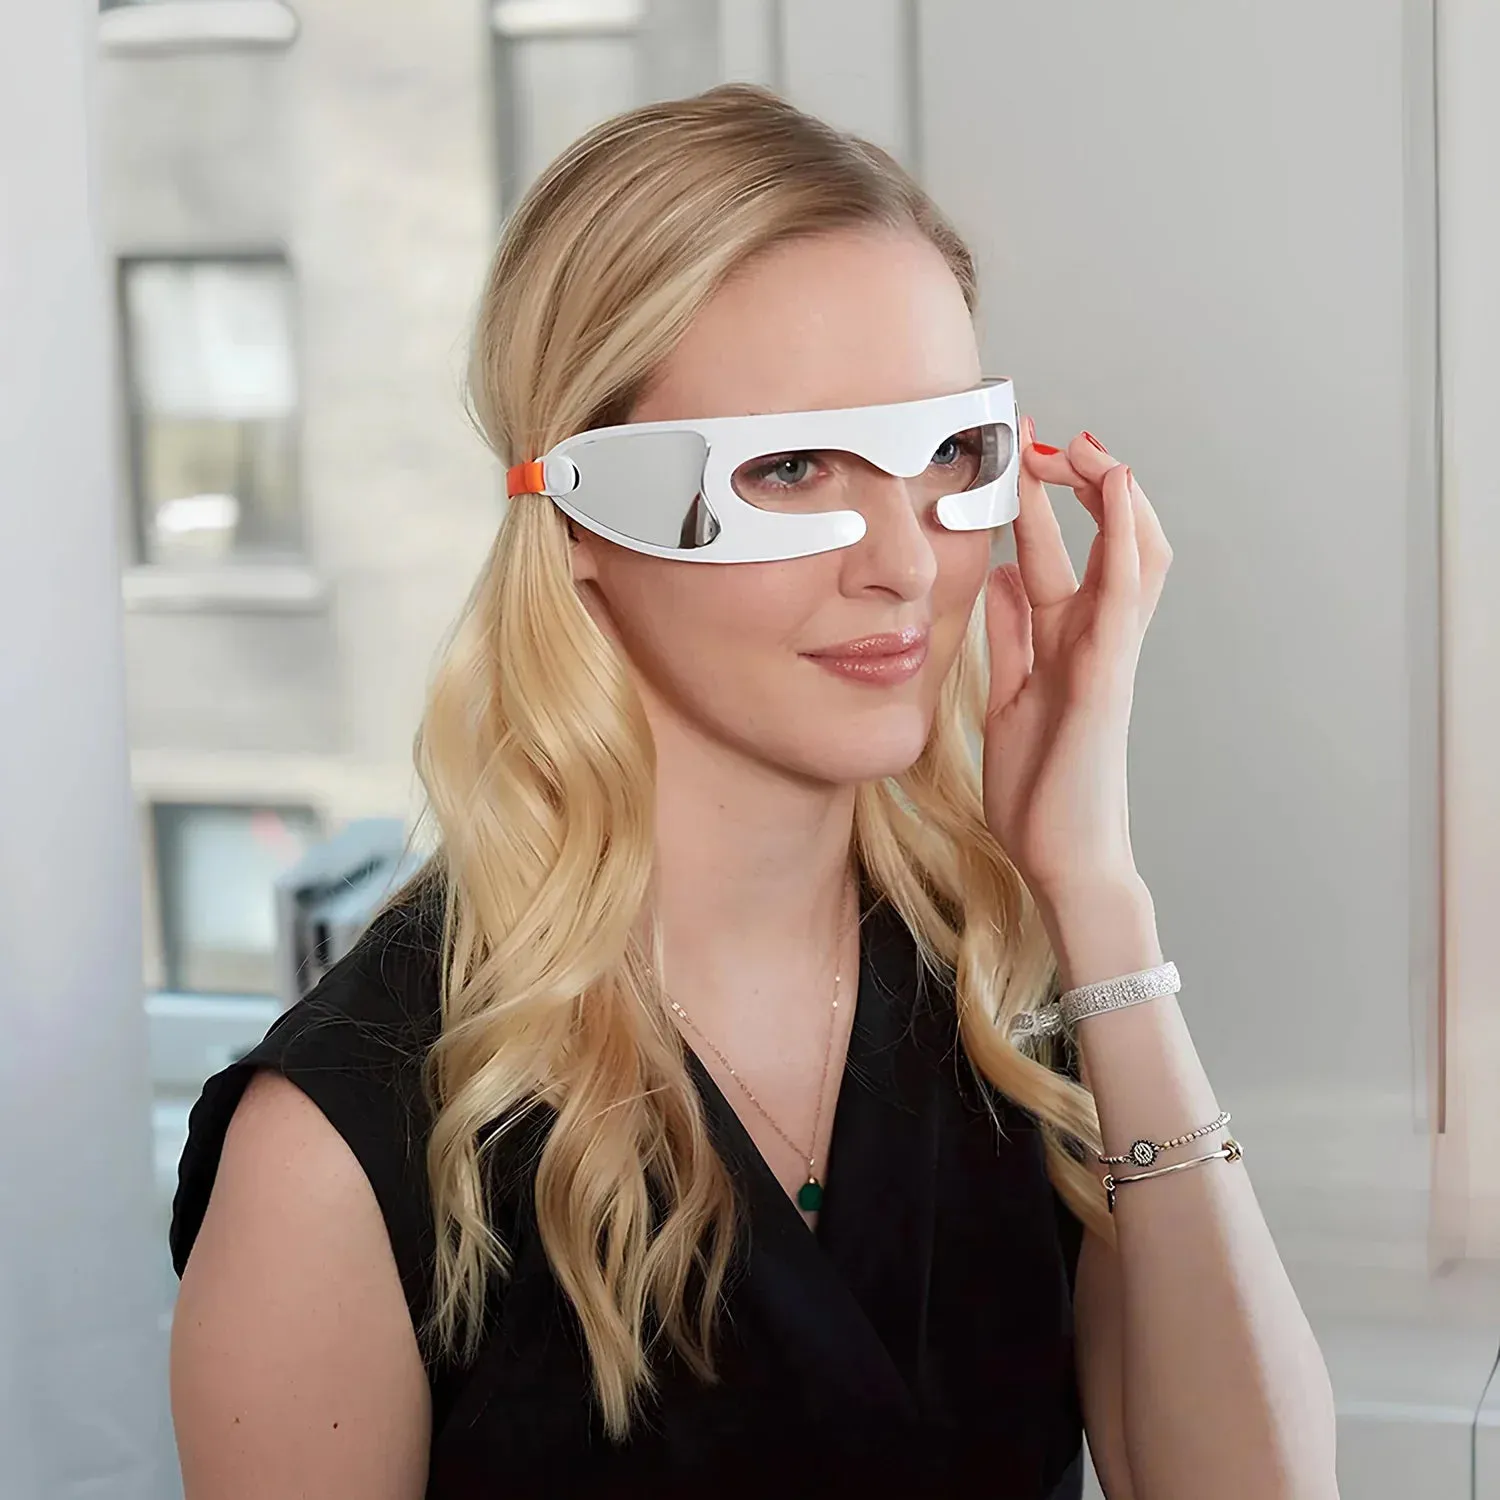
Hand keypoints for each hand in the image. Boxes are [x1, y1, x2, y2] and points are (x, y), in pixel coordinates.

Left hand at [982, 420, 1171, 906]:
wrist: (1061, 858)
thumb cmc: (1039, 786)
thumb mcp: (1009, 695)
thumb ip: (1010, 637)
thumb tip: (1004, 576)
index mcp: (1068, 644)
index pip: (1074, 554)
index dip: (1054, 503)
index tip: (1019, 461)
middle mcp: (1095, 641)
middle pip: (1110, 540)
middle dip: (1081, 484)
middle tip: (1042, 439)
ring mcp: (1108, 657)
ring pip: (1130, 556)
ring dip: (1107, 497)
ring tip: (1078, 448)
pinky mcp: (1107, 680)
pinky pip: (1125, 600)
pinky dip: (1124, 544)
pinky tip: (1115, 498)